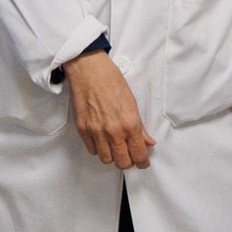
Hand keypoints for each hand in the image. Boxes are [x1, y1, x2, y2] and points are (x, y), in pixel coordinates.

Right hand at [63, 51, 155, 168]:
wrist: (89, 69)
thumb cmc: (111, 80)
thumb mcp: (132, 102)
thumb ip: (140, 127)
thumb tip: (148, 141)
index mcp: (130, 123)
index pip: (139, 155)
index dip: (142, 161)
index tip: (142, 161)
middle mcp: (114, 131)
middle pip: (122, 162)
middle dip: (128, 161)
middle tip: (129, 155)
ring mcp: (96, 131)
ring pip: (106, 159)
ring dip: (112, 155)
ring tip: (114, 146)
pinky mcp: (83, 129)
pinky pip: (92, 150)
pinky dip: (98, 148)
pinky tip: (102, 139)